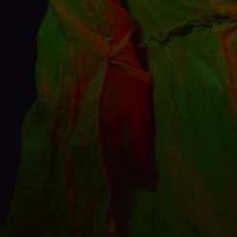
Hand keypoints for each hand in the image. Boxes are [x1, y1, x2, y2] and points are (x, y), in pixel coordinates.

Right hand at [100, 61, 154, 180]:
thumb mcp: (146, 100)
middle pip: (119, 157)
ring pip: (105, 152)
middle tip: (136, 176)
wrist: (109, 59)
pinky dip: (103, 152)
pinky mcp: (87, 119)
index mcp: (131, 115)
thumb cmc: (133, 78)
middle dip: (128, 169)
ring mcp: (97, 120)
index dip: (143, 167)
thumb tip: (147, 150)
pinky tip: (108, 156)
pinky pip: (95, 143)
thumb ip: (146, 126)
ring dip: (115, 163)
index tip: (149, 177)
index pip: (137, 152)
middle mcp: (113, 122)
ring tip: (123, 170)